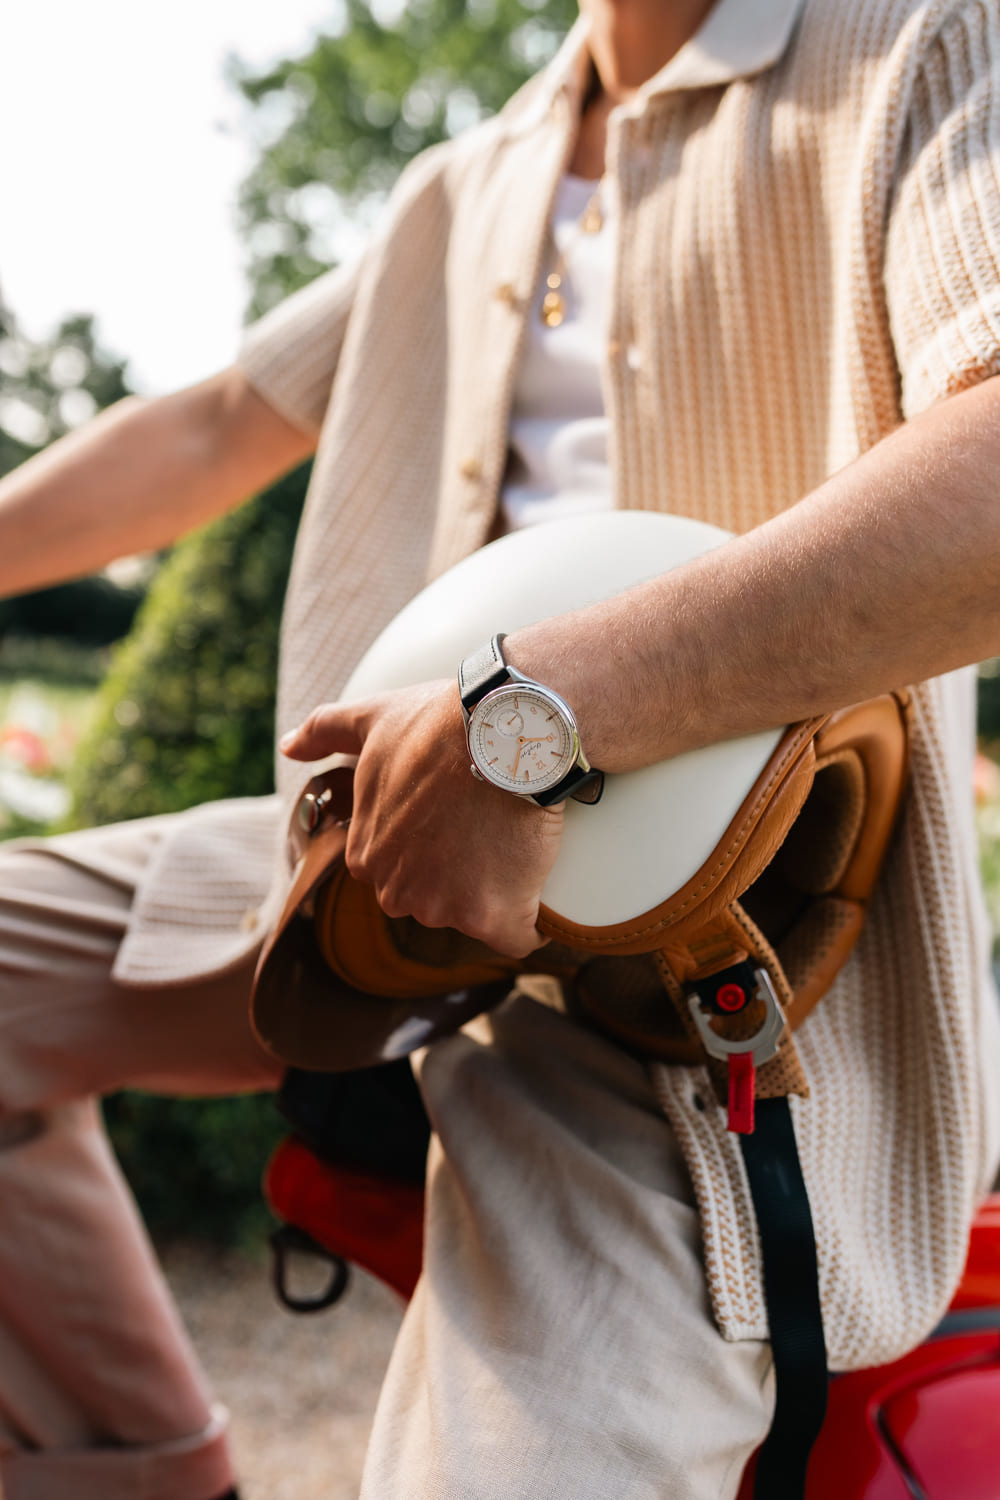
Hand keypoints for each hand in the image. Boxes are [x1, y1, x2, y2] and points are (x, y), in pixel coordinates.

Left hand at [280, 680, 564, 957]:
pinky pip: (515, 938)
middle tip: (487, 826)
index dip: (434, 843)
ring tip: (513, 840)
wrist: (501, 730)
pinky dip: (528, 925)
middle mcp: (397, 891)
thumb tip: (288, 746)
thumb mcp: (372, 717)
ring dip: (495, 890)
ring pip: (474, 914)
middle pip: (436, 897)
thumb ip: (324, 730)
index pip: (403, 869)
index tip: (458, 815)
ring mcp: (445, 907)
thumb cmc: (437, 723)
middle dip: (460, 874)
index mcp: (367, 856)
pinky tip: (535, 891)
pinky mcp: (493, 917)